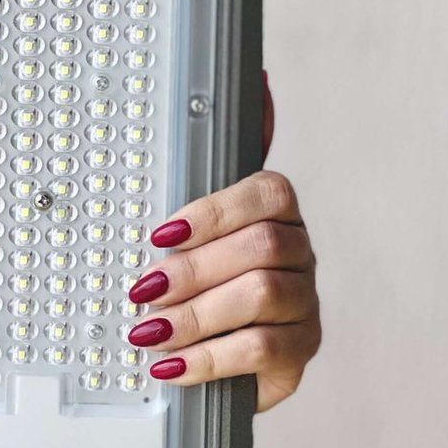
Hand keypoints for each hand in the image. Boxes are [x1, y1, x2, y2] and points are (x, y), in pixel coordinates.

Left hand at [122, 79, 319, 413]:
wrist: (213, 358)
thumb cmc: (199, 282)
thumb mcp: (189, 227)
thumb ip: (208, 164)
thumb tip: (258, 81)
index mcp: (274, 212)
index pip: (267, 193)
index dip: (214, 211)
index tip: (161, 234)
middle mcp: (298, 252)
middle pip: (260, 247)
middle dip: (192, 271)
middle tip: (142, 292)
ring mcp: (305, 302)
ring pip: (262, 295)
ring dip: (195, 315)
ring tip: (150, 333)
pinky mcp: (300, 350)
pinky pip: (262, 349)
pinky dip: (208, 357)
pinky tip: (172, 365)